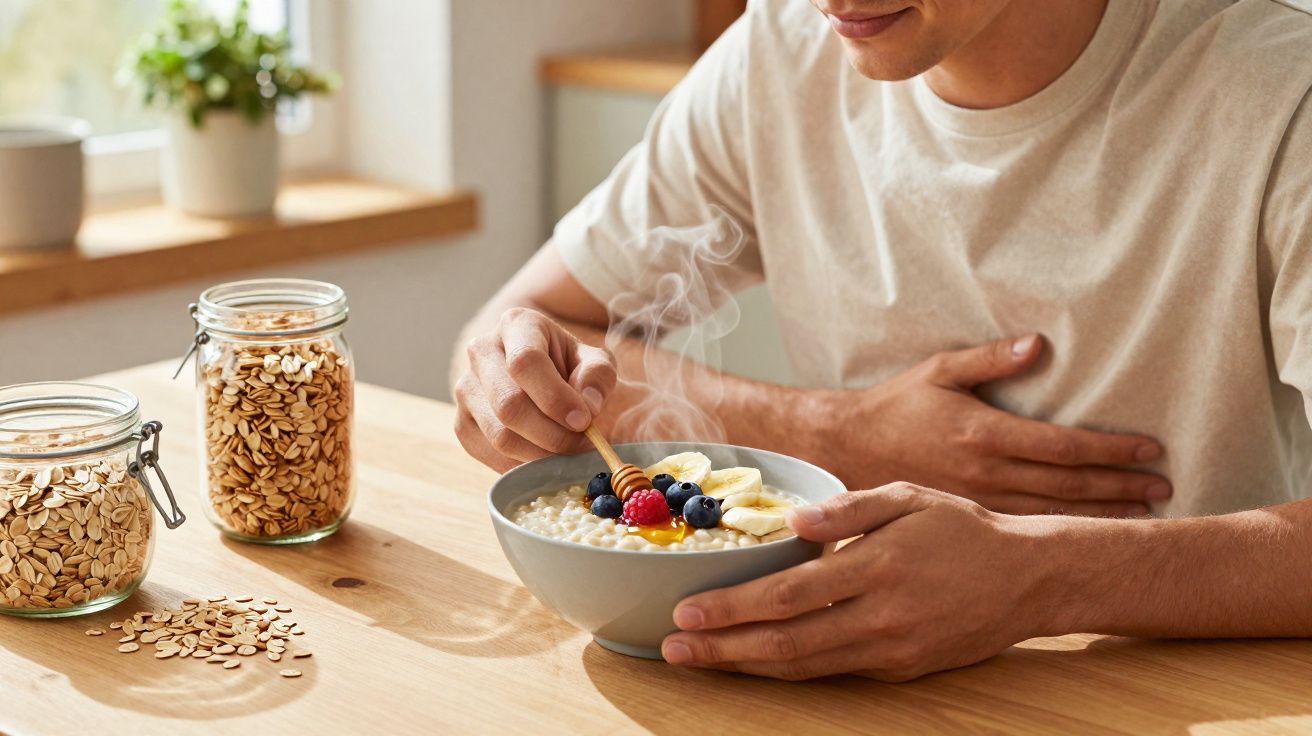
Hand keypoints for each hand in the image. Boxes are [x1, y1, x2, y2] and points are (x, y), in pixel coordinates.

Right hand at [454, 307, 616, 470]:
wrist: (540, 376)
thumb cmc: (571, 367)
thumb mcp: (594, 361)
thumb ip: (597, 376)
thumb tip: (586, 406)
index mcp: (516, 325)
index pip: (525, 362)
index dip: (555, 397)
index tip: (584, 421)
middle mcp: (481, 351)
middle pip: (509, 405)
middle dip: (552, 434)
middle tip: (583, 445)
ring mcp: (466, 389)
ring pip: (500, 435)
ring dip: (541, 454)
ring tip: (568, 452)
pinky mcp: (462, 423)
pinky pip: (490, 455)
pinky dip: (523, 465)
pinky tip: (546, 458)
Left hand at [662, 483, 1058, 680]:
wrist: (1030, 579)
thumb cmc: (962, 529)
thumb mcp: (909, 496)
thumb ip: (848, 507)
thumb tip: (791, 518)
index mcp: (877, 566)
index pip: (788, 594)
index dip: (732, 607)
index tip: (687, 611)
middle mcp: (881, 616)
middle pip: (786, 642)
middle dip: (722, 649)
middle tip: (674, 649)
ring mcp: (892, 651)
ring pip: (805, 667)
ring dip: (747, 666)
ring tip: (702, 660)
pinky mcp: (902, 670)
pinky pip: (834, 673)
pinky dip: (789, 670)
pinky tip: (755, 661)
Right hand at [810, 335, 1167, 515]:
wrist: (846, 448)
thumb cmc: (895, 405)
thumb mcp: (938, 371)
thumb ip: (989, 359)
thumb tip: (1037, 344)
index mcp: (984, 433)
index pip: (1064, 446)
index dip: (1113, 449)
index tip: (1151, 448)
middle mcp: (985, 472)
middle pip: (1069, 484)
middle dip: (1122, 485)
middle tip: (1164, 484)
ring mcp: (976, 500)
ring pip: (1053, 512)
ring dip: (1101, 512)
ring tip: (1142, 512)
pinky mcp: (966, 516)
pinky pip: (1024, 527)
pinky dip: (1063, 527)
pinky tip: (1088, 529)